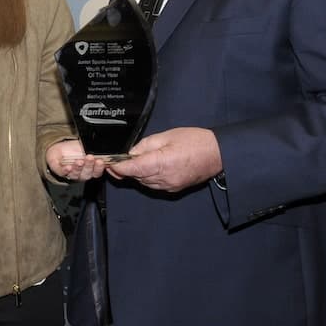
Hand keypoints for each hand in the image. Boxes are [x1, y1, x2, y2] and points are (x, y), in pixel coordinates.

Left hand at [46, 140, 106, 182]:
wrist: (60, 150)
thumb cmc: (75, 150)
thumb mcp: (86, 148)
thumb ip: (94, 151)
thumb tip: (103, 150)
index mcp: (90, 169)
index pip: (97, 172)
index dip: (99, 168)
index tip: (100, 161)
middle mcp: (82, 174)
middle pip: (87, 174)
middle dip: (89, 165)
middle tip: (90, 157)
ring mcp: (71, 174)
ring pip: (76, 174)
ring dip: (78, 168)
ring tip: (79, 161)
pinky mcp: (61, 172)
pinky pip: (63, 173)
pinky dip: (66, 170)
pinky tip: (68, 167)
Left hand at [106, 127, 221, 192]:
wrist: (218, 154)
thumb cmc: (195, 141)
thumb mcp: (166, 136)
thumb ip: (145, 145)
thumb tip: (131, 153)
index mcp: (161, 163)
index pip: (131, 169)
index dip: (117, 167)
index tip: (108, 163)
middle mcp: (164, 178)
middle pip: (135, 177)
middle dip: (125, 169)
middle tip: (117, 160)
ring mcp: (169, 186)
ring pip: (143, 182)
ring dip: (137, 173)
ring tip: (135, 161)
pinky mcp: (173, 188)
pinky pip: (154, 185)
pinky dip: (147, 177)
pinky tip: (149, 167)